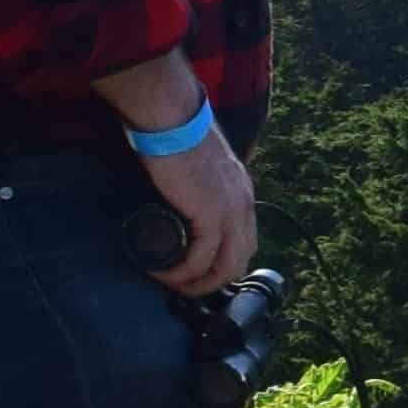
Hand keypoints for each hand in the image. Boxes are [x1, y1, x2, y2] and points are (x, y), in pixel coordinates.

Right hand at [98, 55, 255, 296]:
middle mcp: (244, 206)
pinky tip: (162, 271)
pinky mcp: (210, 215)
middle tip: (183, 288)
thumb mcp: (202, 170)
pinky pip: (201, 258)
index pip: (245, 242)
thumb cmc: (178, 137)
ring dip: (197, 284)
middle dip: (212, 282)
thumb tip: (184, 204)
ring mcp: (230, 211)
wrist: (173, 120)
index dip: (223, 264)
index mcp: (242, 195)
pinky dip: (181, 272)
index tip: (197, 274)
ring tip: (170, 285)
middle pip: (240, 261)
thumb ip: (202, 188)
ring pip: (225, 267)